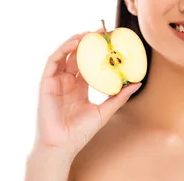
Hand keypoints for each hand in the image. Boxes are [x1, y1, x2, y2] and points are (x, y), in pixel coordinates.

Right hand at [35, 29, 141, 156]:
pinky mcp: (47, 83)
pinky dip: (62, 49)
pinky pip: (53, 61)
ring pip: (64, 55)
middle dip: (87, 43)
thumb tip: (137, 83)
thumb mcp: (105, 112)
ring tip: (88, 34)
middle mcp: (67, 82)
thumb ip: (119, 97)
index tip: (110, 42)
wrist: (63, 145)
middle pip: (76, 56)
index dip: (97, 52)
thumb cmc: (80, 133)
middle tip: (101, 33)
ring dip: (74, 42)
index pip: (88, 64)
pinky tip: (74, 43)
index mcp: (79, 88)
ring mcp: (56, 82)